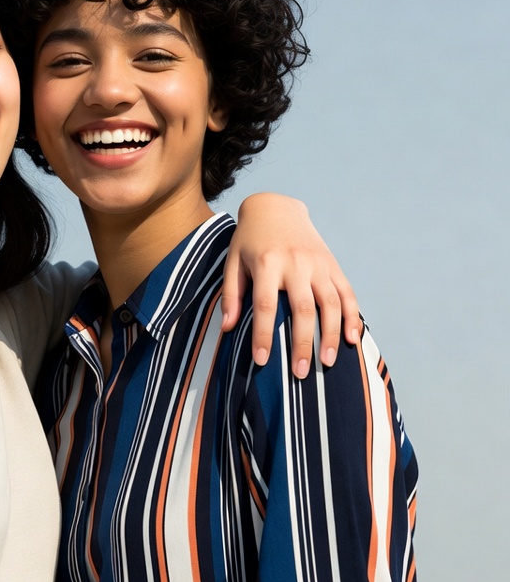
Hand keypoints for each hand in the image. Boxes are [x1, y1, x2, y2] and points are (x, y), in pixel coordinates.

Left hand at [221, 193, 361, 377]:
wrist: (275, 208)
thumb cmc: (249, 240)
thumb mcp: (233, 261)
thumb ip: (231, 294)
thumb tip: (228, 328)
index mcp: (266, 262)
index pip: (266, 305)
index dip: (264, 335)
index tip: (262, 361)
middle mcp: (295, 263)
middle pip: (303, 309)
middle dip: (302, 344)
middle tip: (300, 373)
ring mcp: (317, 263)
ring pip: (330, 303)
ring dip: (331, 335)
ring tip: (327, 363)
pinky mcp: (332, 264)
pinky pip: (347, 293)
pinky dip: (352, 317)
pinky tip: (352, 340)